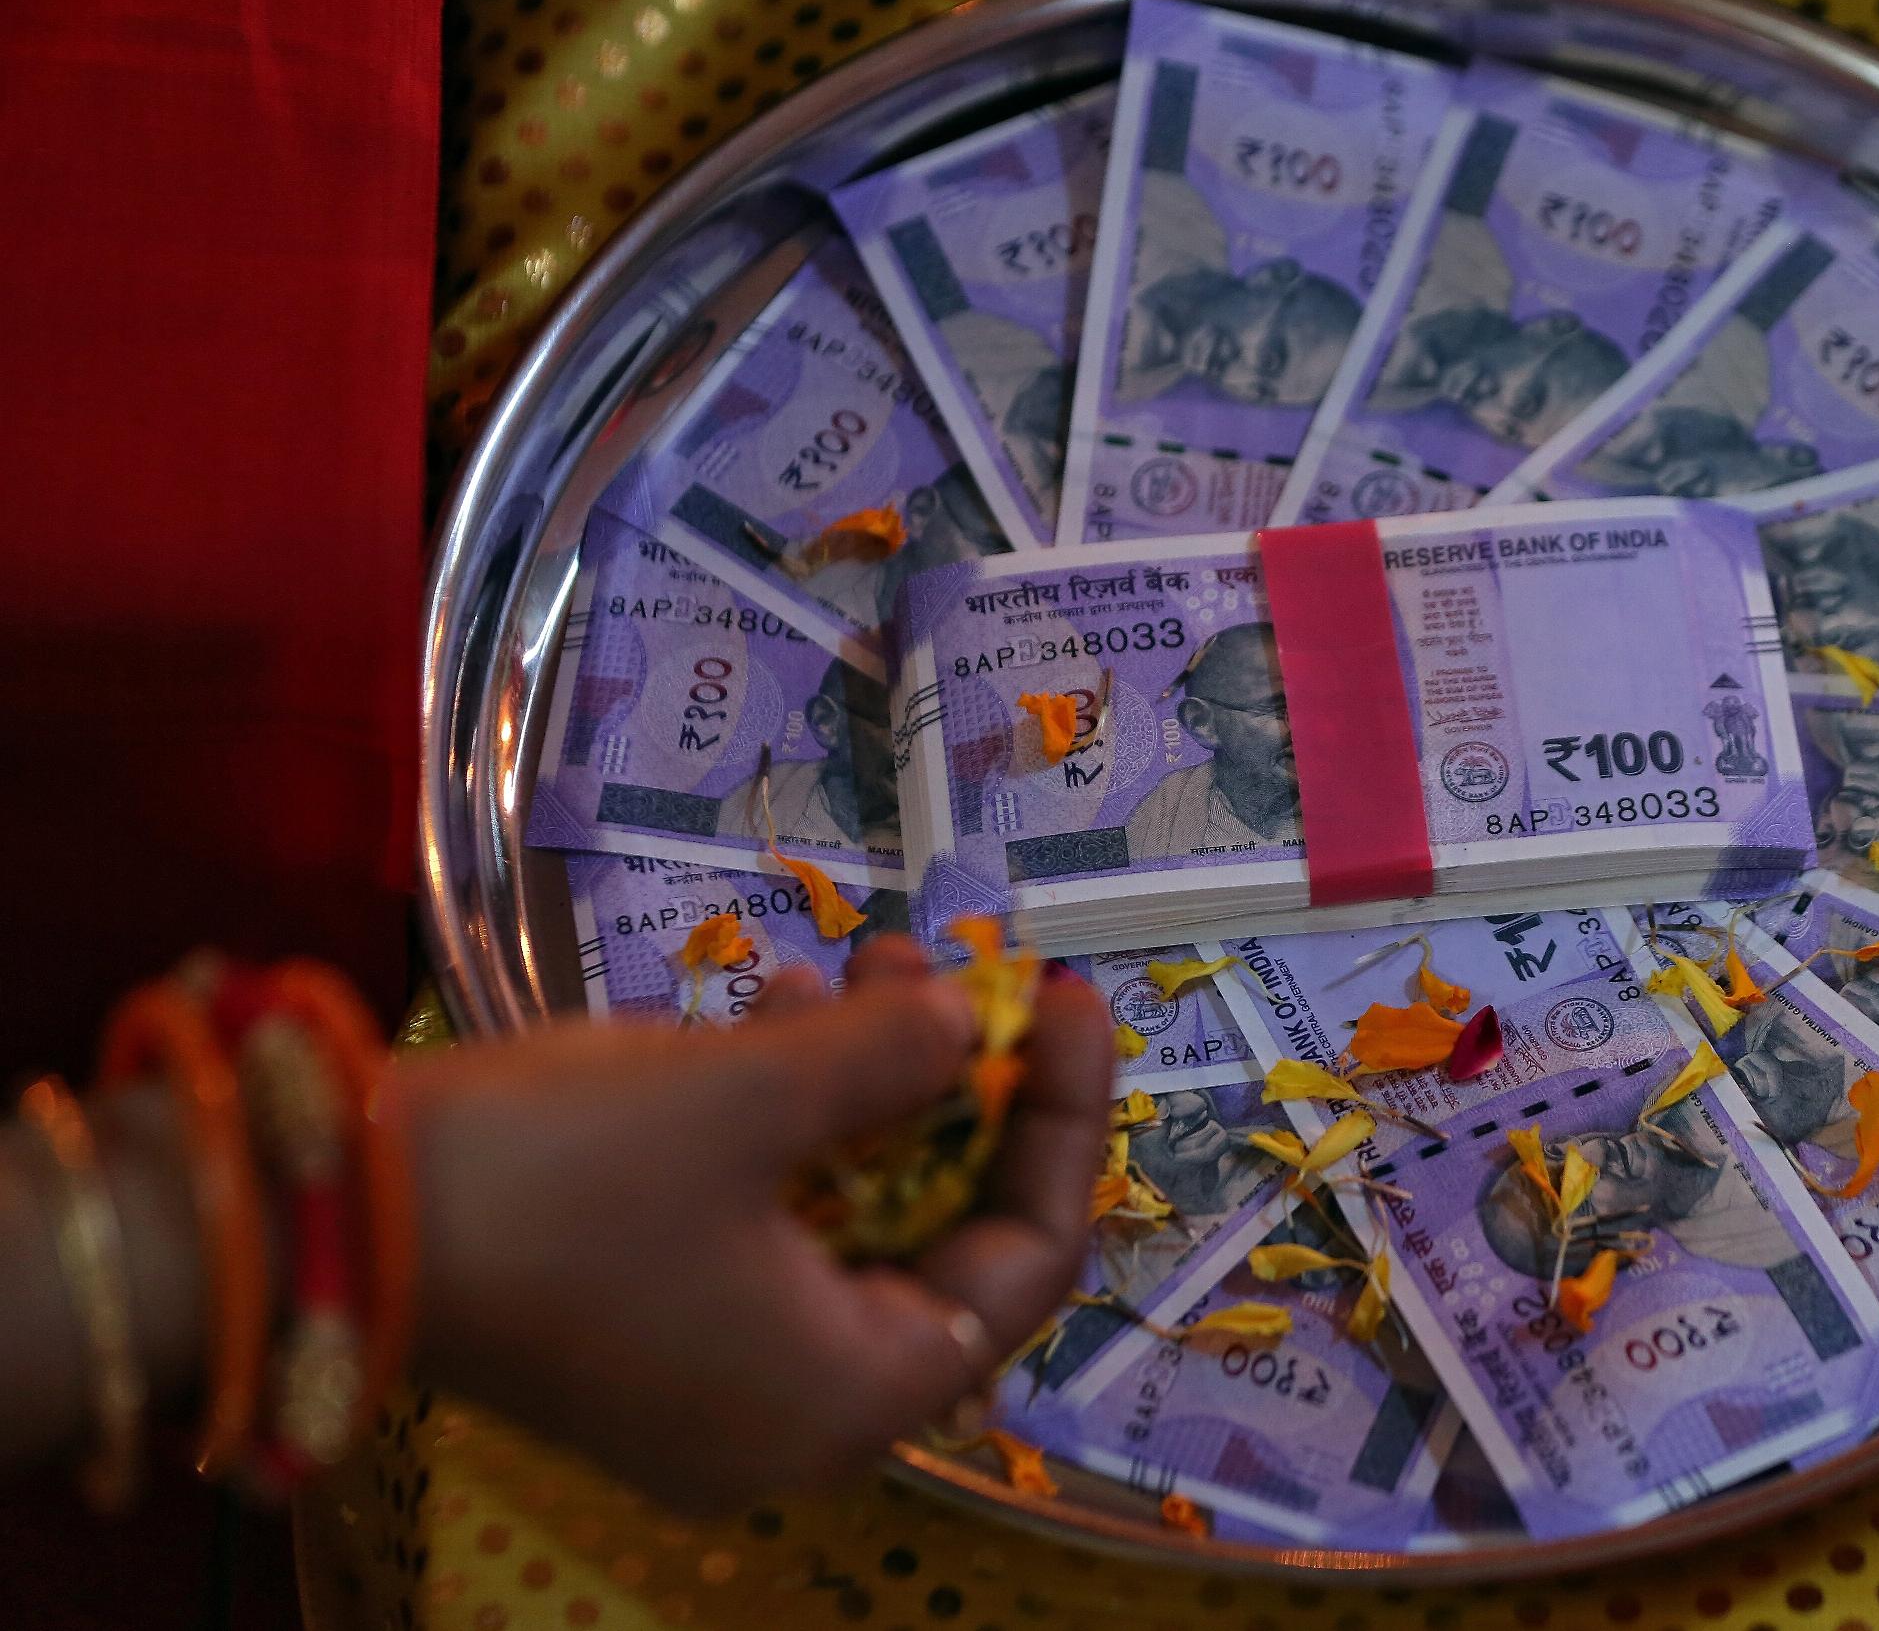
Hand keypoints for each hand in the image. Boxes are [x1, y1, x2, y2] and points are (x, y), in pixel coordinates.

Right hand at [395, 936, 1111, 1511]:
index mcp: (848, 1396)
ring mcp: (716, 1377)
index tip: (1068, 1003)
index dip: (1061, 1125)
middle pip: (942, 1242)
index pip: (1023, 1267)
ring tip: (865, 959)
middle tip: (961, 971)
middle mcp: (797, 1412)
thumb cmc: (559, 1174)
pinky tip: (778, 1009)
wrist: (316, 1220)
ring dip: (871, 1088)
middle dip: (959, 1093)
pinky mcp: (648, 1326)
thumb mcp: (747, 1097)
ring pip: (852, 1220)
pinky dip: (789, 1125)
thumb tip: (965, 1025)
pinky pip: (768, 1227)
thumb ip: (889, 1060)